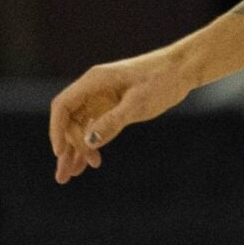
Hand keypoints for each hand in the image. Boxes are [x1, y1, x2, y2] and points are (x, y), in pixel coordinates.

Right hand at [50, 46, 197, 182]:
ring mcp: (103, 98)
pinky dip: (92, 144)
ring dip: (76, 150)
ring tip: (70, 176)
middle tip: (65, 175)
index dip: (57, 130)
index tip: (60, 153)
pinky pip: (96, 127)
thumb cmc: (163, 79)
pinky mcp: (114, 106)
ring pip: (82, 127)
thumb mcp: (138, 103)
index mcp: (95, 81)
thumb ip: (113, 121)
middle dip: (67, 148)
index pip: (63, 106)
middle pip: (70, 121)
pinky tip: (89, 162)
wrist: (185, 68)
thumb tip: (88, 142)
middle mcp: (94, 89)